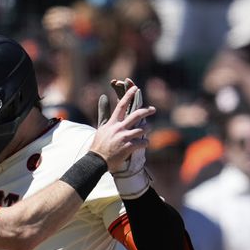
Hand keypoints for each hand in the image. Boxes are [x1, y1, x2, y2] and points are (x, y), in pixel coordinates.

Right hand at [95, 78, 153, 197]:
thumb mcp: (101, 127)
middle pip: (136, 115)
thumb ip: (103, 111)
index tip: (136, 88)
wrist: (96, 161)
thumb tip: (103, 96)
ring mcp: (124, 138)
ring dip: (147, 128)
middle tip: (153, 109)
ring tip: (148, 129)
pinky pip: (142, 142)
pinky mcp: (128, 147)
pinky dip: (145, 142)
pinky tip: (144, 143)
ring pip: (142, 129)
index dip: (129, 96)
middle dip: (147, 111)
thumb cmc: (99, 144)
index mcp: (112, 123)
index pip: (121, 105)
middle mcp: (118, 129)